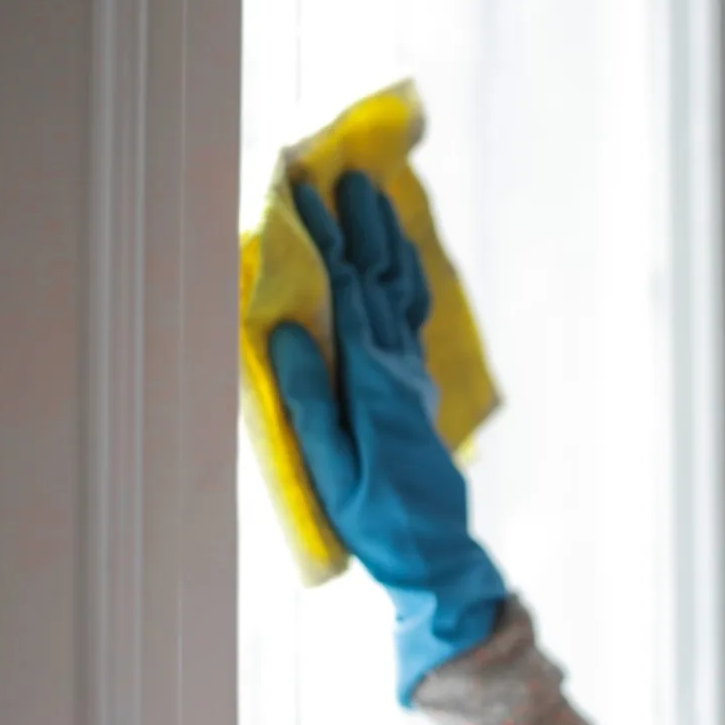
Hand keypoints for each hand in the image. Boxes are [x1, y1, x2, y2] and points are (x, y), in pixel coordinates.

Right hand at [268, 172, 505, 703]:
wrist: (435, 552)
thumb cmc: (374, 519)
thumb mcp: (330, 465)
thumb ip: (309, 397)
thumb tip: (288, 328)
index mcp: (372, 380)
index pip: (346, 291)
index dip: (325, 237)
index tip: (301, 190)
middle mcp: (399, 368)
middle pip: (381, 280)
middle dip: (362, 224)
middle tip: (345, 172)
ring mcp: (413, 377)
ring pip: (403, 294)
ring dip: (389, 244)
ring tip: (377, 199)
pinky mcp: (418, 391)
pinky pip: (412, 319)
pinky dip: (404, 279)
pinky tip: (398, 264)